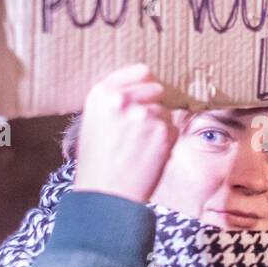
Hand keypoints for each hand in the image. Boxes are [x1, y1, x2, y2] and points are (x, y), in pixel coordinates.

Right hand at [71, 63, 177, 202]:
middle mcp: (123, 99)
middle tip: (140, 128)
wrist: (105, 195)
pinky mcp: (163, 132)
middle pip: (157, 88)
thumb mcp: (94, 122)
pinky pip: (173, 128)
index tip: (145, 94)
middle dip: (153, 105)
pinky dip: (166, 140)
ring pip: (165, 111)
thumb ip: (115, 101)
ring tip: (140, 146)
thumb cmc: (97, 162)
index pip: (140, 71)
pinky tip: (149, 154)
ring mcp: (145, 114)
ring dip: (159, 125)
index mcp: (102, 93)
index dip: (145, 83)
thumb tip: (143, 86)